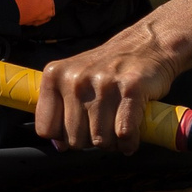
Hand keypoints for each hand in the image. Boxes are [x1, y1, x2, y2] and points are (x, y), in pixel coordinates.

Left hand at [32, 27, 187, 153]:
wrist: (145, 45)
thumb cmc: (107, 68)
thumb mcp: (74, 79)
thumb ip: (61, 109)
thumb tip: (59, 146)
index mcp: (55, 76)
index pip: (46, 128)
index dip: (62, 137)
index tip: (78, 130)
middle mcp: (75, 79)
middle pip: (74, 140)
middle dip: (91, 142)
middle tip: (103, 129)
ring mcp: (103, 83)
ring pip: (100, 140)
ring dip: (112, 144)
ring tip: (117, 130)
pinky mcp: (131, 89)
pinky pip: (124, 134)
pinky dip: (129, 143)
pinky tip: (131, 137)